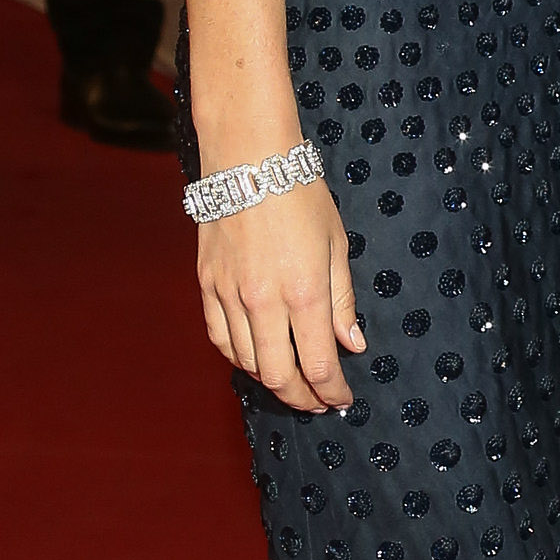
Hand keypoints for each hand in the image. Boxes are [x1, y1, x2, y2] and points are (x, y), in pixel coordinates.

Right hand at [195, 171, 364, 414]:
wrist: (247, 157)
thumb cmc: (299, 194)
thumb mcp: (336, 245)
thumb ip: (342, 300)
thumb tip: (352, 344)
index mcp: (304, 291)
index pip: (319, 364)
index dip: (331, 391)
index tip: (341, 399)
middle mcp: (264, 301)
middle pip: (279, 375)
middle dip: (301, 397)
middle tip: (317, 402)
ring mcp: (229, 295)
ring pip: (247, 362)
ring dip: (270, 380)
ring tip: (290, 382)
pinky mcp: (206, 284)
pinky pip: (219, 338)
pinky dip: (238, 357)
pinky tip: (254, 358)